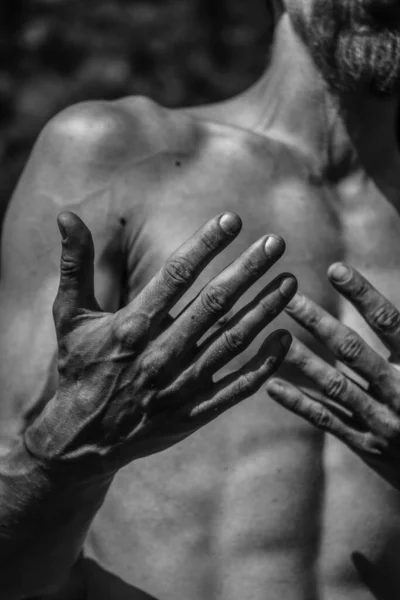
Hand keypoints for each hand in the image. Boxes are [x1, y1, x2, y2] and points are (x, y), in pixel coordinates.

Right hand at [24, 211, 295, 478]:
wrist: (81, 440)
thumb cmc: (78, 368)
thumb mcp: (69, 316)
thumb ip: (74, 265)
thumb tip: (67, 214)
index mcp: (131, 326)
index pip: (176, 275)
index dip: (206, 244)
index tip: (233, 219)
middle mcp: (160, 354)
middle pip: (214, 304)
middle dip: (247, 270)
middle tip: (276, 243)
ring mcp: (181, 386)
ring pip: (232, 341)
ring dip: (264, 309)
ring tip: (290, 281)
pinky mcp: (194, 413)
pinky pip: (237, 386)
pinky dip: (263, 364)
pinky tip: (285, 339)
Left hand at [266, 263, 399, 489]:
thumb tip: (386, 311)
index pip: (390, 322)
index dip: (363, 294)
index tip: (336, 269)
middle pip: (354, 351)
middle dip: (320, 323)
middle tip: (290, 300)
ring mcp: (383, 421)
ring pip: (335, 386)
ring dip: (303, 360)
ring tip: (274, 336)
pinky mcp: (367, 444)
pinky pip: (327, 420)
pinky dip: (299, 403)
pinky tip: (271, 386)